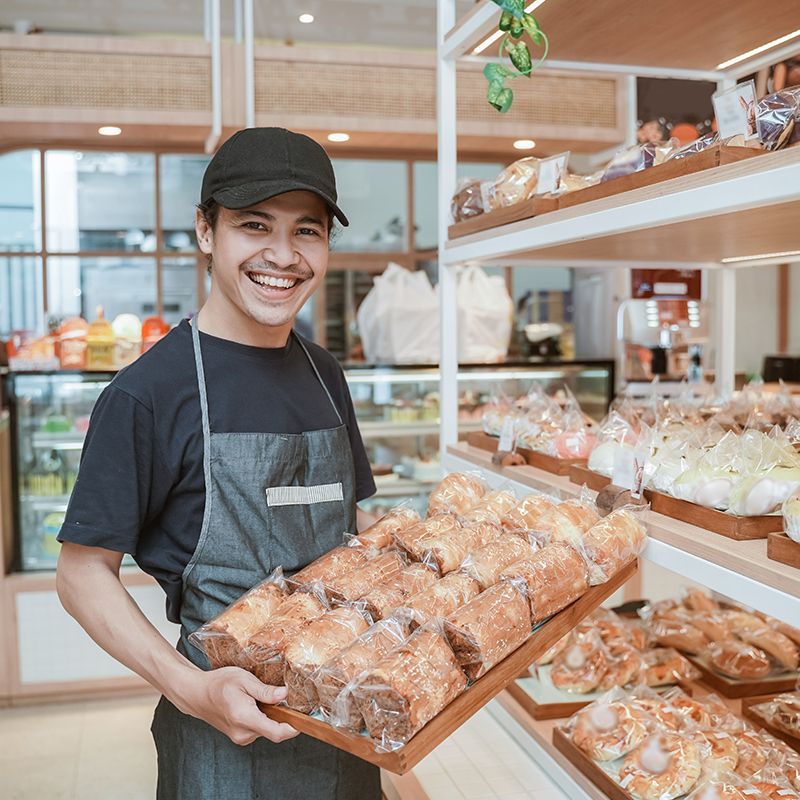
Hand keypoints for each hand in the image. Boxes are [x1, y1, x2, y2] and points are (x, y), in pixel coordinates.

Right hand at [174, 666, 298, 745]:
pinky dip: (262, 718)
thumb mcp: (243, 679)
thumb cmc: (219, 683)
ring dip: (270, 716)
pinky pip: (259, 729)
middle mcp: (243, 733)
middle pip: (274, 730)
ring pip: (267, 729)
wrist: (198, 694)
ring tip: (259, 698)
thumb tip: (284, 694)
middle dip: (281, 715)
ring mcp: (241, 737)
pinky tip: (253, 704)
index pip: (276, 732)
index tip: (304, 718)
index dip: (293, 727)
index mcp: (245, 718)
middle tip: (278, 696)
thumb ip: (265, 690)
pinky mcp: (240, 736)